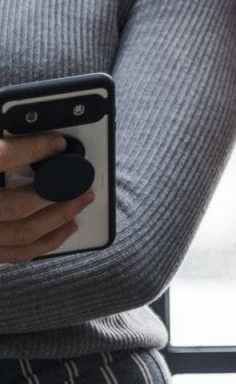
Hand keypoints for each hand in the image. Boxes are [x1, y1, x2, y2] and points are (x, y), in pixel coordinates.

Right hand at [0, 134, 94, 262]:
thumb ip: (0, 151)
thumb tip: (21, 131)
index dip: (31, 149)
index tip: (57, 142)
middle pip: (16, 205)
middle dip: (56, 192)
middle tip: (79, 179)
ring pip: (22, 233)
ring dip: (59, 218)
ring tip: (80, 201)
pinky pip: (16, 253)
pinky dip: (46, 241)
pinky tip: (65, 227)